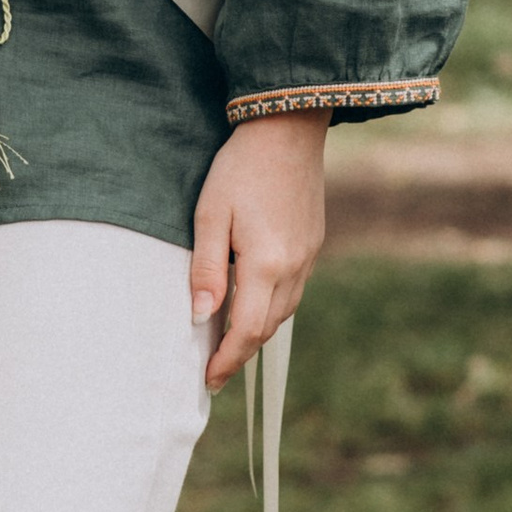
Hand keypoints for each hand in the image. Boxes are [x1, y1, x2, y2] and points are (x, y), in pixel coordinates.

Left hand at [189, 111, 328, 393]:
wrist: (287, 131)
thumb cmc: (240, 168)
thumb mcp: (210, 216)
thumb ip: (206, 269)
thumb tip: (199, 316)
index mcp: (266, 265)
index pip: (245, 331)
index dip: (226, 360)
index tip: (207, 380)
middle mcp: (293, 269)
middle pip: (266, 329)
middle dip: (240, 355)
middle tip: (213, 372)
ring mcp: (308, 258)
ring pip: (282, 313)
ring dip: (256, 333)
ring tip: (228, 345)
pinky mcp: (313, 245)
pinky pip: (293, 292)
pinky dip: (271, 309)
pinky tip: (252, 306)